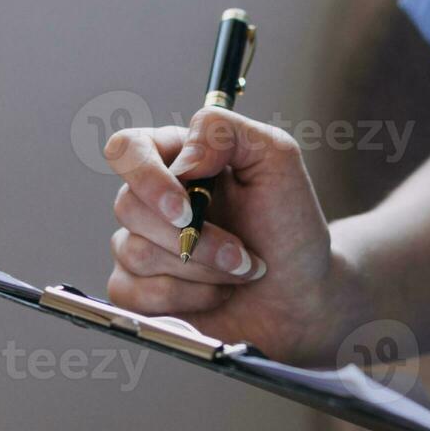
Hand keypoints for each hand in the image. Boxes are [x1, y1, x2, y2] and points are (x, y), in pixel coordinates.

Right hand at [103, 107, 366, 363]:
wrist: (302, 295)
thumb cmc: (291, 229)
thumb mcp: (277, 161)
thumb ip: (226, 132)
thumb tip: (183, 158)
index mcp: (177, 159)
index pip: (127, 150)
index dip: (146, 178)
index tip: (186, 211)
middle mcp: (152, 200)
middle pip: (128, 206)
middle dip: (195, 239)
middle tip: (241, 253)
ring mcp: (140, 245)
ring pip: (133, 252)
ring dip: (199, 269)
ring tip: (240, 271)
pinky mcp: (137, 291)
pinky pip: (130, 293)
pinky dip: (182, 298)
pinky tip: (215, 295)